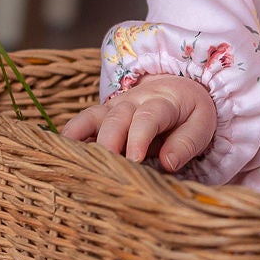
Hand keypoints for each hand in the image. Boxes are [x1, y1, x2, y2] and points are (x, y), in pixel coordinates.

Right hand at [61, 75, 216, 172]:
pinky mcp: (102, 116)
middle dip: (109, 142)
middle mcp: (133, 101)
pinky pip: (82, 122)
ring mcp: (114, 107)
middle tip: (107, 167)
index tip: (135, 159)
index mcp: (162, 102)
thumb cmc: (191, 114)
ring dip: (82, 139)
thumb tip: (168, 163)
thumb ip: (186, 143)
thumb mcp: (201, 125)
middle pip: (116, 118)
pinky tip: (58, 152)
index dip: (139, 137)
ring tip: (72, 159)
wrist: (180, 92)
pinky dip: (70, 136)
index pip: (147, 117)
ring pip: (93, 118)